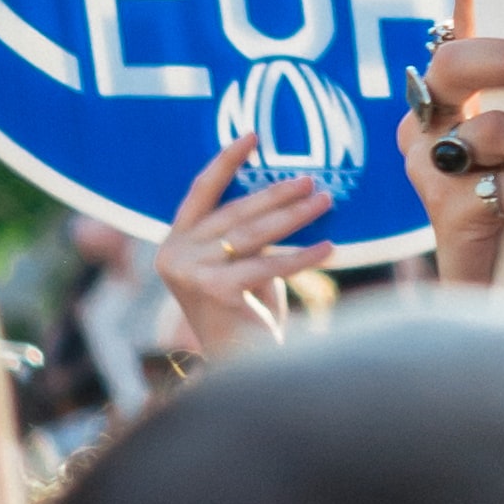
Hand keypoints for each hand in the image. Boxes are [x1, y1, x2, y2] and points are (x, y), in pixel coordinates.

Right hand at [151, 129, 333, 355]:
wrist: (239, 368)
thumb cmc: (245, 312)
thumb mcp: (238, 263)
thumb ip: (246, 231)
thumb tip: (287, 189)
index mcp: (174, 242)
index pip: (201, 190)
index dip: (227, 161)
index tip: (254, 135)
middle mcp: (174, 255)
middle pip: (234, 212)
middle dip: (276, 193)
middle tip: (312, 179)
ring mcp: (190, 273)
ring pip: (252, 235)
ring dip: (293, 216)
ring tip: (325, 201)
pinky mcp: (214, 292)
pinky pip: (267, 265)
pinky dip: (301, 256)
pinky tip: (328, 247)